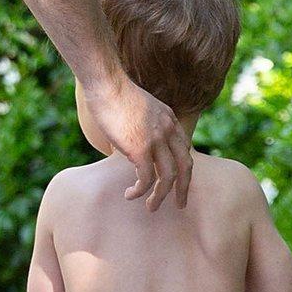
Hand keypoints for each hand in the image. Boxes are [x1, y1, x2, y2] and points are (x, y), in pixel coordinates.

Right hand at [82, 72, 192, 210]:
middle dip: (183, 188)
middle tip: (180, 203)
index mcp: (169, 119)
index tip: (177, 181)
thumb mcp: (138, 106)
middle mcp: (168, 130)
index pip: (184, 149)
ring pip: (168, 177)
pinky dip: (140, 191)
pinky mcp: (140, 149)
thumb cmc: (113, 91)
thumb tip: (132, 138)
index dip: (182, 168)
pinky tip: (130, 195)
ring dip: (161, 197)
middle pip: (185, 166)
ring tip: (151, 207)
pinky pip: (146, 179)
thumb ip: (143, 122)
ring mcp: (156, 140)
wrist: (106, 84)